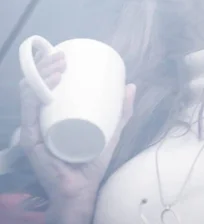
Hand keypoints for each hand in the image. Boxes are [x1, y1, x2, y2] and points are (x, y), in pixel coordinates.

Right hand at [19, 51, 135, 208]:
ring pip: (31, 96)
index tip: (65, 56)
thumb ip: (121, 111)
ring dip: (41, 76)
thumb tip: (131, 85)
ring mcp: (34, 131)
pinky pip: (29, 115)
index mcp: (52, 117)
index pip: (44, 87)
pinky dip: (34, 97)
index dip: (49, 67)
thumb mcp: (111, 131)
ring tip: (59, 67)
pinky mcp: (33, 142)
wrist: (82, 189)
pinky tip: (44, 87)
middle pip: (36, 87)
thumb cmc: (92, 162)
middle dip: (46, 67)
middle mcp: (39, 121)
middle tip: (63, 59)